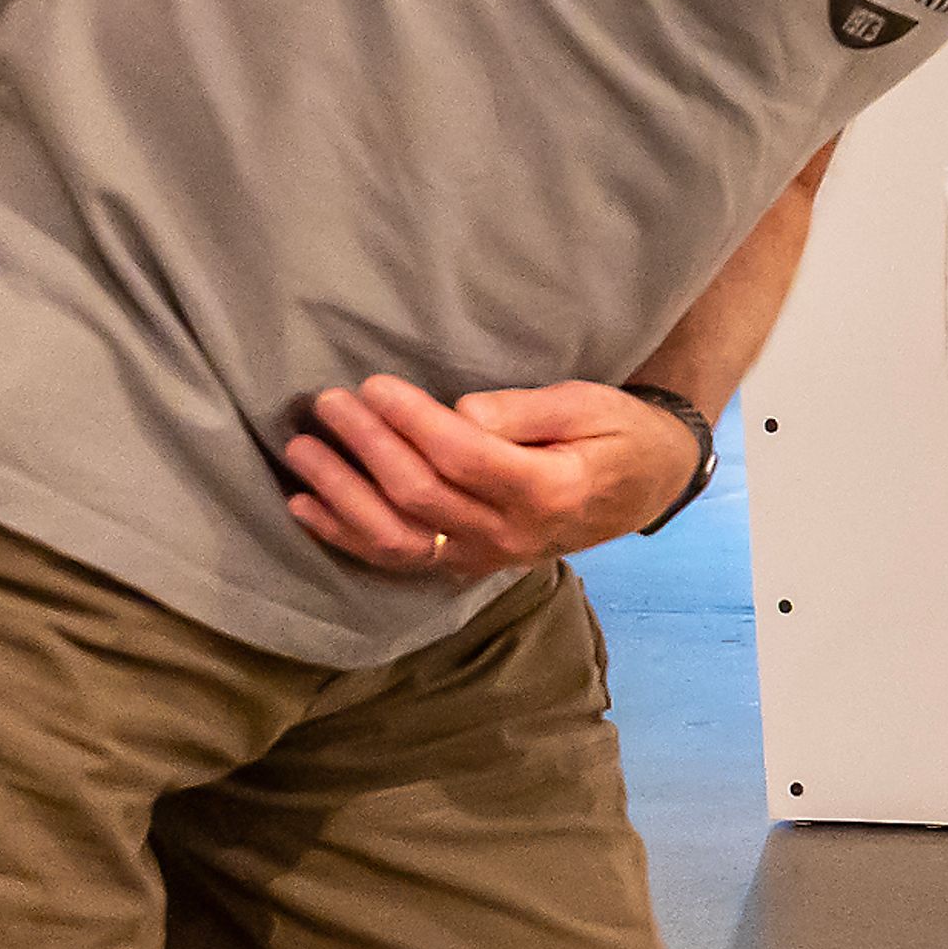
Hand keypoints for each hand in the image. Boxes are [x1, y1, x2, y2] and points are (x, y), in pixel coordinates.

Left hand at [284, 375, 701, 579]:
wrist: (645, 488)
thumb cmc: (618, 434)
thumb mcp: (589, 405)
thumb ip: (527, 411)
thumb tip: (462, 411)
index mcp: (550, 491)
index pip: (465, 459)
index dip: (414, 422)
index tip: (375, 384)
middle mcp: (512, 535)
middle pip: (421, 496)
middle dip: (367, 446)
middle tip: (330, 402)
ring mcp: (484, 558)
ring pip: (397, 537)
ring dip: (342, 494)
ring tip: (303, 449)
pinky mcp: (464, 564)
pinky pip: (397, 558)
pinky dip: (345, 535)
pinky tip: (306, 508)